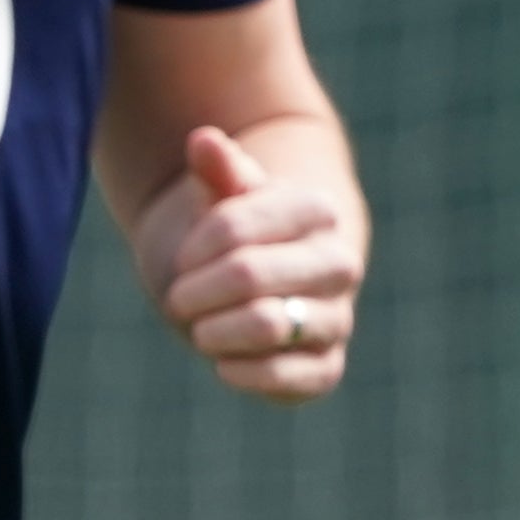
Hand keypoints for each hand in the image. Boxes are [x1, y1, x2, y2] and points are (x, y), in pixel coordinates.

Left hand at [139, 126, 358, 404]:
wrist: (259, 288)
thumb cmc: (234, 236)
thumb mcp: (221, 198)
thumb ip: (216, 170)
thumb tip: (203, 140)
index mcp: (316, 211)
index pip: (234, 226)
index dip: (193, 248)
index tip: (186, 257)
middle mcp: (339, 264)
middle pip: (247, 276)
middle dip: (195, 292)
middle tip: (180, 298)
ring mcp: (337, 318)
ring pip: (267, 325)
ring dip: (212, 331)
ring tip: (201, 327)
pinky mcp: (327, 368)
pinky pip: (289, 379)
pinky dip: (241, 372)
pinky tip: (222, 362)